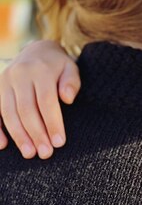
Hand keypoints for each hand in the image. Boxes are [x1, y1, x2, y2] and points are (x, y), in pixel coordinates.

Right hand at [0, 40, 79, 158]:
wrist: (36, 50)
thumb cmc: (58, 66)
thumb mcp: (70, 68)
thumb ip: (72, 82)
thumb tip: (67, 99)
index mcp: (40, 70)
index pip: (46, 101)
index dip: (52, 123)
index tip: (59, 143)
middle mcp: (19, 75)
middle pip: (26, 109)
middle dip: (36, 134)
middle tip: (45, 153)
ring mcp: (4, 81)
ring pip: (9, 113)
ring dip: (19, 136)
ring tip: (30, 154)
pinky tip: (3, 145)